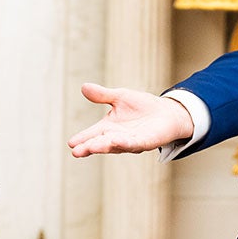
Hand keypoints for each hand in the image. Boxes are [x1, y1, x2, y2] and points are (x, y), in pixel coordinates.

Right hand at [67, 83, 194, 157]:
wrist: (167, 112)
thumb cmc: (142, 106)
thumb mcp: (120, 97)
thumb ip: (102, 95)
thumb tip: (84, 87)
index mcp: (108, 128)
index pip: (92, 134)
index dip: (82, 139)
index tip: (71, 143)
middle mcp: (117, 137)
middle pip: (100, 143)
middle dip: (89, 147)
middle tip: (76, 151)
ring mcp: (131, 141)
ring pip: (115, 146)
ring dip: (103, 146)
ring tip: (91, 147)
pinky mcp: (145, 142)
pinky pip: (134, 143)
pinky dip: (124, 143)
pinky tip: (115, 141)